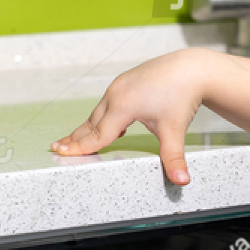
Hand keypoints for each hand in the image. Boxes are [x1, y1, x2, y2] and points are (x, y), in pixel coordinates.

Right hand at [51, 49, 209, 184]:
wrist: (193, 68)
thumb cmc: (182, 96)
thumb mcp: (175, 130)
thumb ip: (174, 158)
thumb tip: (182, 181)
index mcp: (123, 106)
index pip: (97, 134)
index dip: (80, 147)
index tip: (62, 154)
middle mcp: (116, 94)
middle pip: (92, 123)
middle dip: (74, 138)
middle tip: (56, 148)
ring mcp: (120, 86)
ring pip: (99, 112)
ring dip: (86, 127)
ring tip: (72, 139)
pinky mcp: (126, 82)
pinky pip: (108, 103)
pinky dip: (101, 116)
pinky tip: (106, 127)